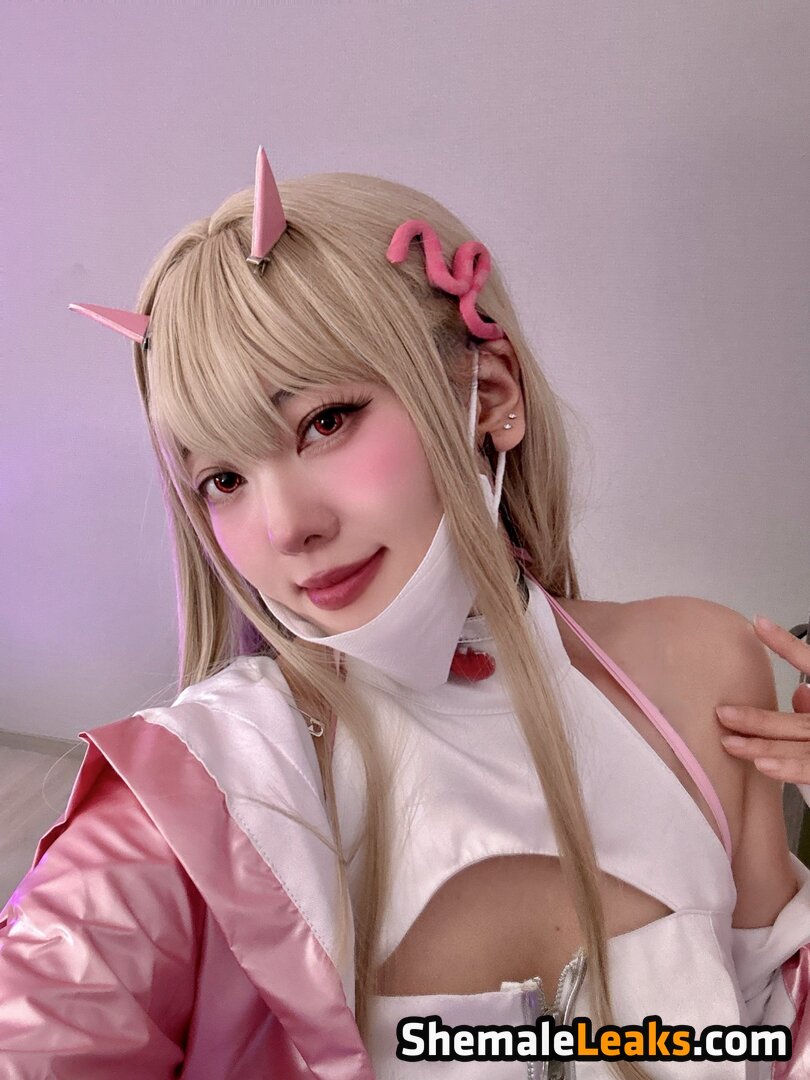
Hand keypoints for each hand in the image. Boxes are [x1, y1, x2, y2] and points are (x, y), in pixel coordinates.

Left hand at [716, 615, 809, 784]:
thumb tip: (798, 693)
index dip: (787, 645)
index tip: (759, 625)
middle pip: (799, 720)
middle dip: (759, 718)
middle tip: (723, 713)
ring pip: (801, 746)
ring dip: (765, 747)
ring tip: (730, 743)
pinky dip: (791, 770)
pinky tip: (764, 767)